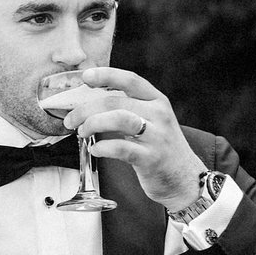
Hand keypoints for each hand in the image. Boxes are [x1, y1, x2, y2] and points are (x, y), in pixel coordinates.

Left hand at [65, 67, 205, 210]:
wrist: (184, 179)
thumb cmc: (158, 149)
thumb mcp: (148, 122)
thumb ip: (123, 111)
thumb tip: (87, 107)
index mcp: (157, 101)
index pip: (130, 79)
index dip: (106, 75)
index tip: (86, 77)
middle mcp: (159, 114)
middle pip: (116, 101)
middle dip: (86, 109)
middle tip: (71, 120)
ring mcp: (157, 136)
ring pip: (119, 119)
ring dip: (93, 124)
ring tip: (82, 132)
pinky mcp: (151, 158)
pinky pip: (122, 148)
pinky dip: (103, 147)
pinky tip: (95, 149)